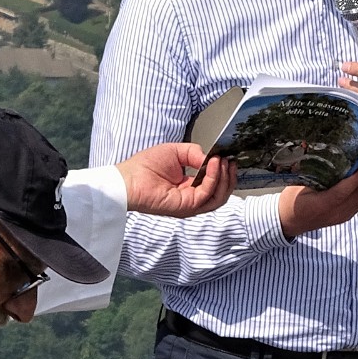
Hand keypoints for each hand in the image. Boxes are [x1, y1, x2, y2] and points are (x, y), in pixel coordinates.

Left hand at [117, 143, 236, 216]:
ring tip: (223, 161)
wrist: (128, 178)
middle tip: (230, 160)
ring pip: (218, 197)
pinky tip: (213, 164)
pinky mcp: (186, 207)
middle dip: (228, 177)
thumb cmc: (144, 166)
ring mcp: (189, 205)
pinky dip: (214, 178)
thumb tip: (212, 158)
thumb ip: (195, 153)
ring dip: (224, 178)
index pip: (213, 184)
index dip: (222, 171)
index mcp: (188, 187)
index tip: (227, 157)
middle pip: (220, 193)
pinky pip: (206, 194)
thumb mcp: (175, 152)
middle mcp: (191, 198)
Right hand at [276, 158, 357, 236]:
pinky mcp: (346, 215)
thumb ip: (315, 174)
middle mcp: (335, 213)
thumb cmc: (290, 200)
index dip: (354, 181)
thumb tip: (331, 155)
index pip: (340, 193)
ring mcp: (342, 215)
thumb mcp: (298, 186)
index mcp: (320, 206)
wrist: (289, 222)